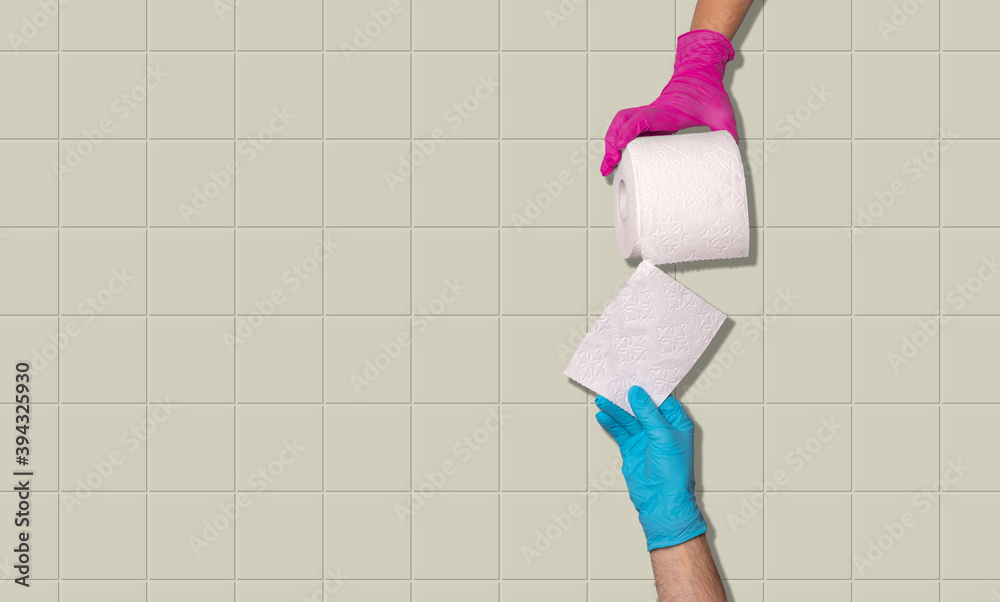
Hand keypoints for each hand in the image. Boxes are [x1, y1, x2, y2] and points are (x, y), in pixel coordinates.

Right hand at [596, 385, 705, 550]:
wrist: (662, 501)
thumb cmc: (673, 473)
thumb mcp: (663, 436)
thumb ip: (648, 413)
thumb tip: (638, 393)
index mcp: (676, 423)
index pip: (661, 400)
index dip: (648, 389)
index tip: (635, 376)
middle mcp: (661, 429)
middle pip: (641, 407)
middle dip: (628, 397)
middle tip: (614, 384)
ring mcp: (645, 439)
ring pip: (628, 419)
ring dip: (616, 410)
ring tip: (603, 400)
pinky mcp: (632, 449)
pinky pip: (620, 432)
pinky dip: (611, 424)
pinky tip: (603, 416)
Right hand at [600, 29, 737, 175]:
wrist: (701, 71)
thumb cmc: (709, 90)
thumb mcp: (723, 113)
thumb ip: (728, 133)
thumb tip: (734, 156)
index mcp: (666, 110)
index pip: (641, 119)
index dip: (629, 132)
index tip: (620, 146)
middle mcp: (652, 112)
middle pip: (621, 121)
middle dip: (611, 142)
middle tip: (609, 163)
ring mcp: (649, 116)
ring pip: (620, 125)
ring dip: (611, 143)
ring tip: (608, 165)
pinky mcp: (651, 121)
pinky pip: (629, 129)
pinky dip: (619, 141)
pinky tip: (619, 158)